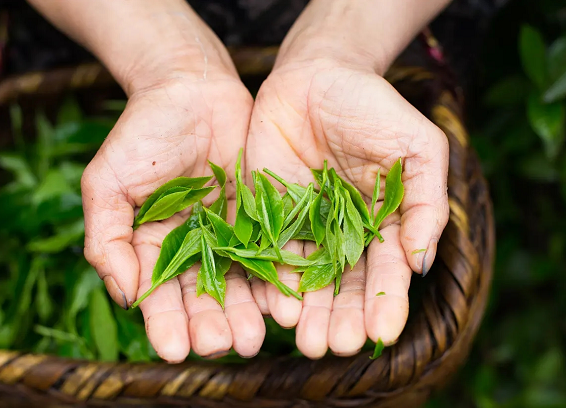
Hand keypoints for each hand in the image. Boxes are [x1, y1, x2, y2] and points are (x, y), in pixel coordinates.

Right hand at [81, 72, 264, 361]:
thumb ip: (107, 237)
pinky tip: (280, 303)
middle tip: (222, 346)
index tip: (174, 349)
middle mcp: (193, 248)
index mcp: (152, 246)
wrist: (191, 89)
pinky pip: (270, 253)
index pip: (158, 296)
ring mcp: (230, 234)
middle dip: (210, 326)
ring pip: (238, 284)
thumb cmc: (141, 132)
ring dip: (243, 314)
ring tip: (252, 338)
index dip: (165, 324)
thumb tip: (126, 294)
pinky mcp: (262, 217)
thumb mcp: (108, 182)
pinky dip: (274, 278)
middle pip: (202, 298)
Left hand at [246, 57, 448, 357]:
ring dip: (308, 312)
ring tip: (307, 341)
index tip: (382, 332)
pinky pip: (269, 253)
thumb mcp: (417, 147)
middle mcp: (343, 233)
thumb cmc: (373, 107)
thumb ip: (426, 201)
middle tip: (338, 346)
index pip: (386, 272)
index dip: (386, 303)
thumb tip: (423, 260)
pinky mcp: (268, 214)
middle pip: (345, 285)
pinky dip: (272, 281)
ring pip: (307, 278)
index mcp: (383, 223)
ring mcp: (305, 226)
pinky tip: (274, 308)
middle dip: (343, 318)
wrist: (316, 75)